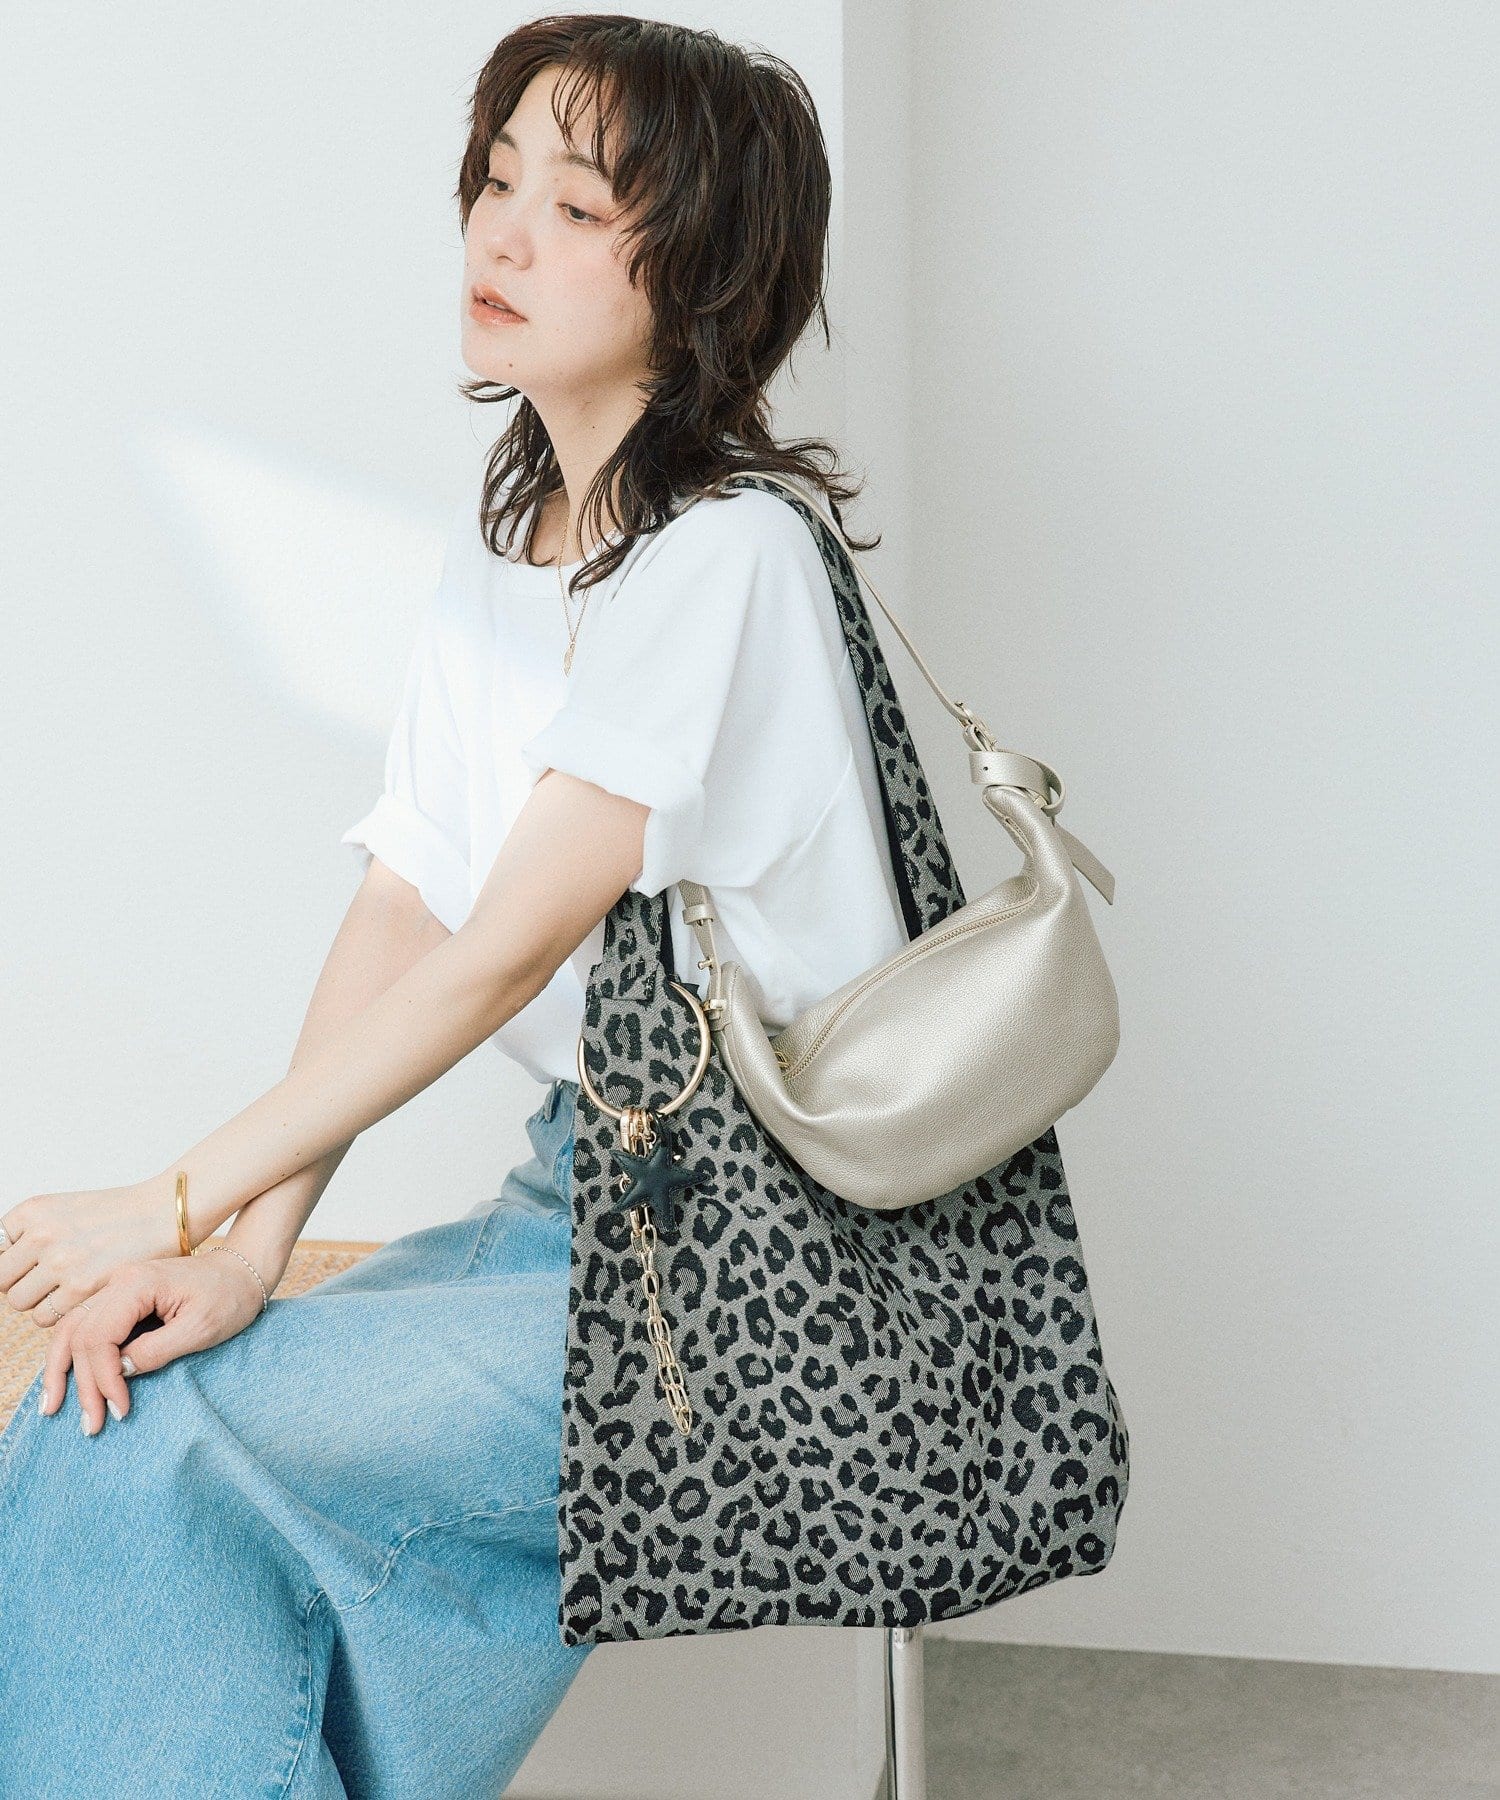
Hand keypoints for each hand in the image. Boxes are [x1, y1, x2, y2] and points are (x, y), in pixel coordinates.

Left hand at [0, 1181, 181, 1326]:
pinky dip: (59, 1313)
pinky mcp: (80, 1289)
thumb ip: (30, 1234)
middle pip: (2, 1279)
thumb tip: (5, 1265)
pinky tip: (81, 1296)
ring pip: (20, 1302)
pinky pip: (44, 1317)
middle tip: (51, 1278)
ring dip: (40, 1300)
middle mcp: (41, 1235)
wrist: (162, 1214)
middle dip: (23, 1282)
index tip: (34, 1262)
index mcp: (33, 1211)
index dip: (16, 1260)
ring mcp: (60, 1263)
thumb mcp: (64, 1210)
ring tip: (68, 1287)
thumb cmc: (118, 1214)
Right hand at [36, 1249, 267, 1435]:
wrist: (242, 1272)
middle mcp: (118, 1281)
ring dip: (61, 1370)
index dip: (104, 1378)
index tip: (121, 1410)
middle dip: (82, 1384)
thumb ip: (156, 1350)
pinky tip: (64, 1380)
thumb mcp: (201, 1329)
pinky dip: (73, 1356)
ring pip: (72, 1330)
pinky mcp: (121, 1300)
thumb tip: (119, 1371)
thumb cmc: (229, 1297)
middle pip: (80, 1336)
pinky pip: (85, 1327)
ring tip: (51, 1408)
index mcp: (137, 1284)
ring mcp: (116, 1288)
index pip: (100, 1337)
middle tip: (91, 1425)